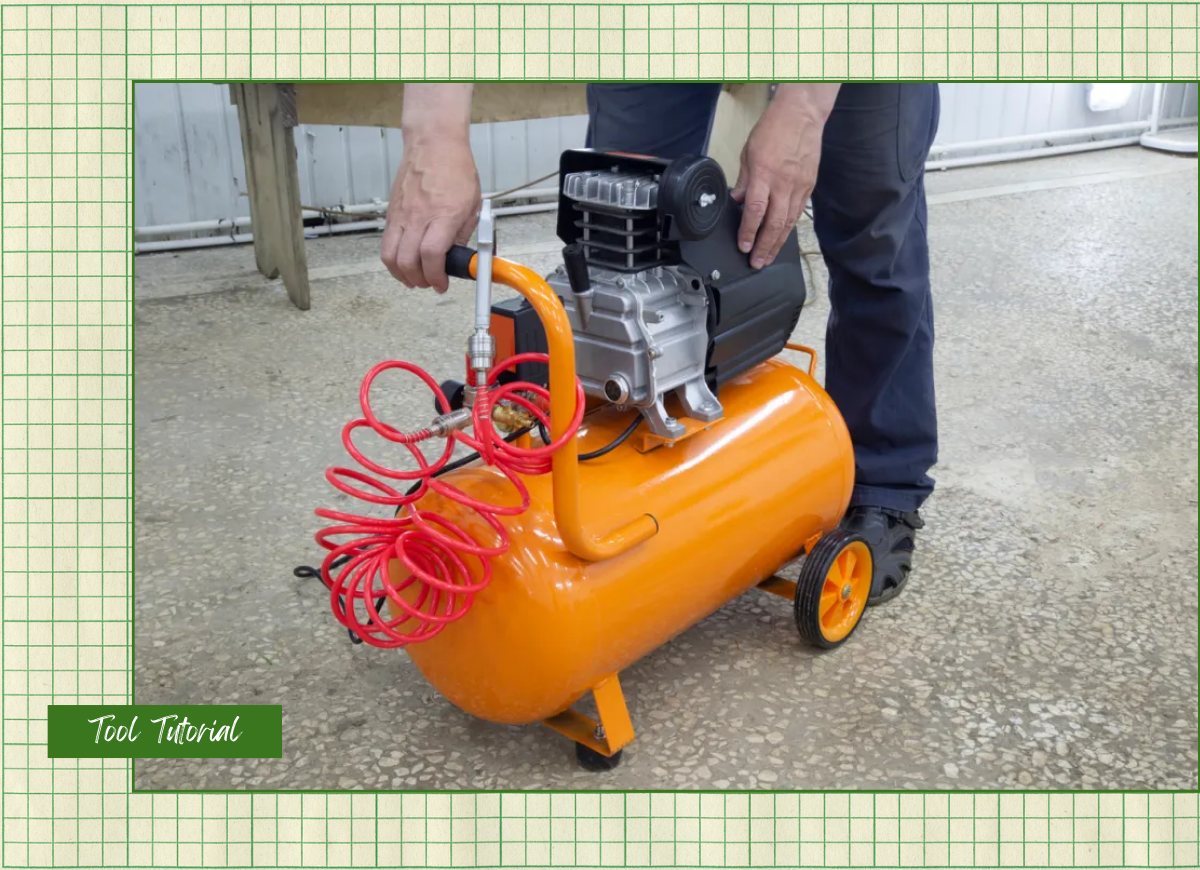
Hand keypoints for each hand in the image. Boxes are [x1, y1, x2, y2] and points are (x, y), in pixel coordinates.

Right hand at [380, 136, 480, 292]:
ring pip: (390, 255)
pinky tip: (404, 261)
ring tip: (414, 278)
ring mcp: (401, 215)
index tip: (441, 283)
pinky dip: (393, 258)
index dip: (435, 276)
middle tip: (429, 283)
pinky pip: (386, 242)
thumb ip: (463, 234)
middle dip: (418, 280)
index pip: (432, 255)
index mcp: (443, 215)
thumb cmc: (455, 169)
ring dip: (400, 273)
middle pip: (406, 260)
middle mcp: (418, 216)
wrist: (433, 144)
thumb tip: (457, 256)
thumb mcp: (473, 205)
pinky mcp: (392, 213)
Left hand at [731, 84, 839, 269]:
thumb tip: (737, 201)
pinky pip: (798, 212)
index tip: (744, 246)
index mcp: (764, 175)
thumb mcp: (748, 153)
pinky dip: (789, 228)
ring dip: (777, 243)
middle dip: (764, 247)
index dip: (749, 232)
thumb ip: (744, 181)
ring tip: (768, 257)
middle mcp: (783, 184)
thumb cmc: (774, 129)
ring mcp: (799, 186)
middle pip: (774, 224)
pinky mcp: (809, 186)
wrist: (802, 114)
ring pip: (789, 223)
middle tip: (757, 262)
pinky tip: (782, 238)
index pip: (755, 211)